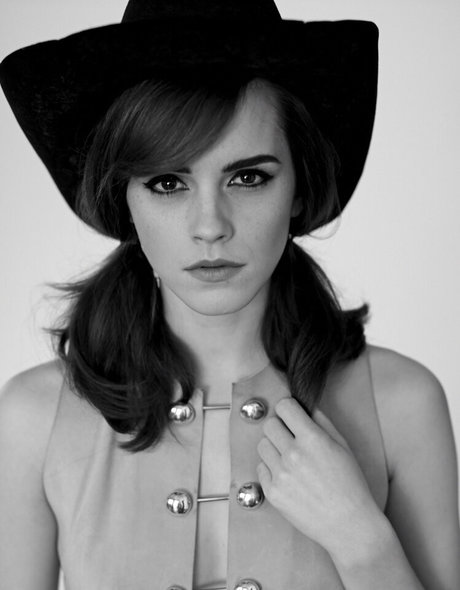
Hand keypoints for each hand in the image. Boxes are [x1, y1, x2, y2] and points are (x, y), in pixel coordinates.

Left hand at [256, 397, 382, 558]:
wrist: (349, 525)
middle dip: (280, 427)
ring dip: (273, 447)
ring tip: (290, 458)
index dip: (289, 409)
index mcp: (312, 439)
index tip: (292, 415)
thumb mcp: (342, 445)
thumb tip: (304, 405)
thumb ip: (321, 421)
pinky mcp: (273, 492)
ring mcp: (281, 474)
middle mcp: (293, 454)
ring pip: (262, 445)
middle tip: (291, 437)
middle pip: (269, 424)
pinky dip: (271, 469)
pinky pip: (260, 468)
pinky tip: (288, 476)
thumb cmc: (350, 485)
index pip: (284, 406)